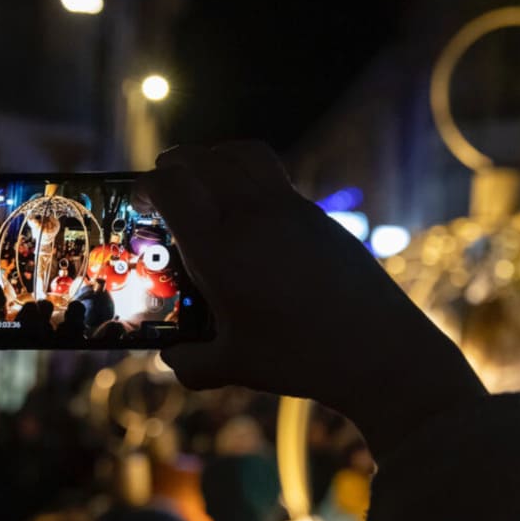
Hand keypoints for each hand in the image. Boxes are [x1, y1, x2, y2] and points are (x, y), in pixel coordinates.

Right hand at [140, 142, 485, 458]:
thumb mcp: (234, 367)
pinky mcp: (321, 216)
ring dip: (216, 157)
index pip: (171, 186)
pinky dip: (252, 176)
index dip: (147, 185)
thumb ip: (190, 363)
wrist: (380, 349)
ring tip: (206, 180)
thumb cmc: (301, 359)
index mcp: (219, 248)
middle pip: (203, 159)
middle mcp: (253, 217)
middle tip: (166, 185)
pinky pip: (277, 176)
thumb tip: (171, 358)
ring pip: (244, 154)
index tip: (139, 201)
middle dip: (176, 164)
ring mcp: (292, 210)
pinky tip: (251, 211)